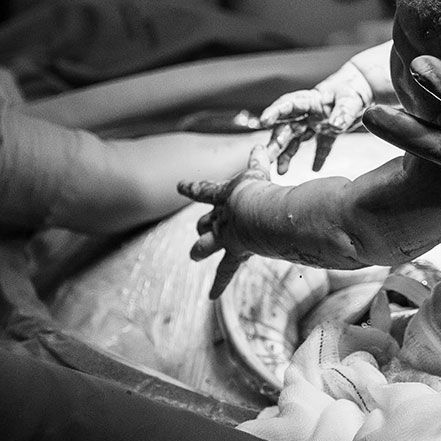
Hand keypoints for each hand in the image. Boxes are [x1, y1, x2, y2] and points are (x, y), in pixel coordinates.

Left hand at [180, 169, 286, 298]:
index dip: (191, 188)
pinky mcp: (234, 251)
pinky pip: (225, 271)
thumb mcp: (258, 173)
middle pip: (204, 222)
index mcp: (224, 196)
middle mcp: (220, 217)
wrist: (260, 213)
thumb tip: (259, 145)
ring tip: (194, 255)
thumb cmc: (261, 190)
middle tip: (198, 230)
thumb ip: (258, 161)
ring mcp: (224, 236)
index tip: (178, 186)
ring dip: (200, 250)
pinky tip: (211, 296)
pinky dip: (219, 284)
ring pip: (205, 245)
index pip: (204, 191)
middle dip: (201, 226)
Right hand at [248, 46, 387, 175]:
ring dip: (287, 154)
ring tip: (281, 171)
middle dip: (275, 142)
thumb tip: (335, 126)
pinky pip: (320, 146)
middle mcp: (309, 112)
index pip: (289, 104)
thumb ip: (342, 112)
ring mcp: (316, 122)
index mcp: (311, 99)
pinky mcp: (327, 132)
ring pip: (297, 139)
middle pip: (287, 126)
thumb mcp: (349, 99)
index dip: (275, 112)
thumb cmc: (354, 89)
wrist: (365, 86)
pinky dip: (318, 157)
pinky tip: (315, 169)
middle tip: (266, 157)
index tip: (263, 121)